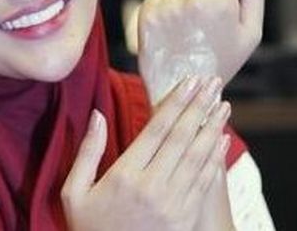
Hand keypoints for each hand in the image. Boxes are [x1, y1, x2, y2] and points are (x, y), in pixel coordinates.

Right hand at [61, 77, 231, 230]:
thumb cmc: (89, 229)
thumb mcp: (74, 193)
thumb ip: (87, 152)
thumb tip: (97, 115)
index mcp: (124, 175)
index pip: (156, 130)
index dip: (175, 103)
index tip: (189, 82)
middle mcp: (152, 187)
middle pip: (181, 138)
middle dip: (199, 106)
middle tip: (212, 82)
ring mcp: (173, 204)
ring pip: (198, 157)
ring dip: (212, 127)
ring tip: (222, 104)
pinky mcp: (185, 218)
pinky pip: (204, 181)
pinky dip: (214, 158)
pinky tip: (221, 139)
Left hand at [135, 0, 263, 103]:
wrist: (183, 88)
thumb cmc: (222, 59)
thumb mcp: (251, 32)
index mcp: (221, 3)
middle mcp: (192, 1)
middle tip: (207, 14)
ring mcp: (167, 7)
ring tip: (191, 20)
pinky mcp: (148, 13)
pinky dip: (167, 0)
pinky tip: (174, 23)